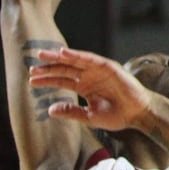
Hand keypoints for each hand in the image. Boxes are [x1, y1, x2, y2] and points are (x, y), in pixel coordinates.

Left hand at [28, 46, 151, 130]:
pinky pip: (91, 59)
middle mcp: (90, 76)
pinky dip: (78, 55)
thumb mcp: (89, 116)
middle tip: (32, 66)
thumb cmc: (117, 115)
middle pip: (66, 68)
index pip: (63, 80)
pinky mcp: (109, 67)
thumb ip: (71, 112)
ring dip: (59, 57)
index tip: (32, 80)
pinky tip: (64, 53)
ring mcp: (99, 71)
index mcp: (85, 87)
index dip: (48, 80)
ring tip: (43, 55)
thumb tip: (50, 110)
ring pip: (75, 61)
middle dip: (49, 67)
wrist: (137, 114)